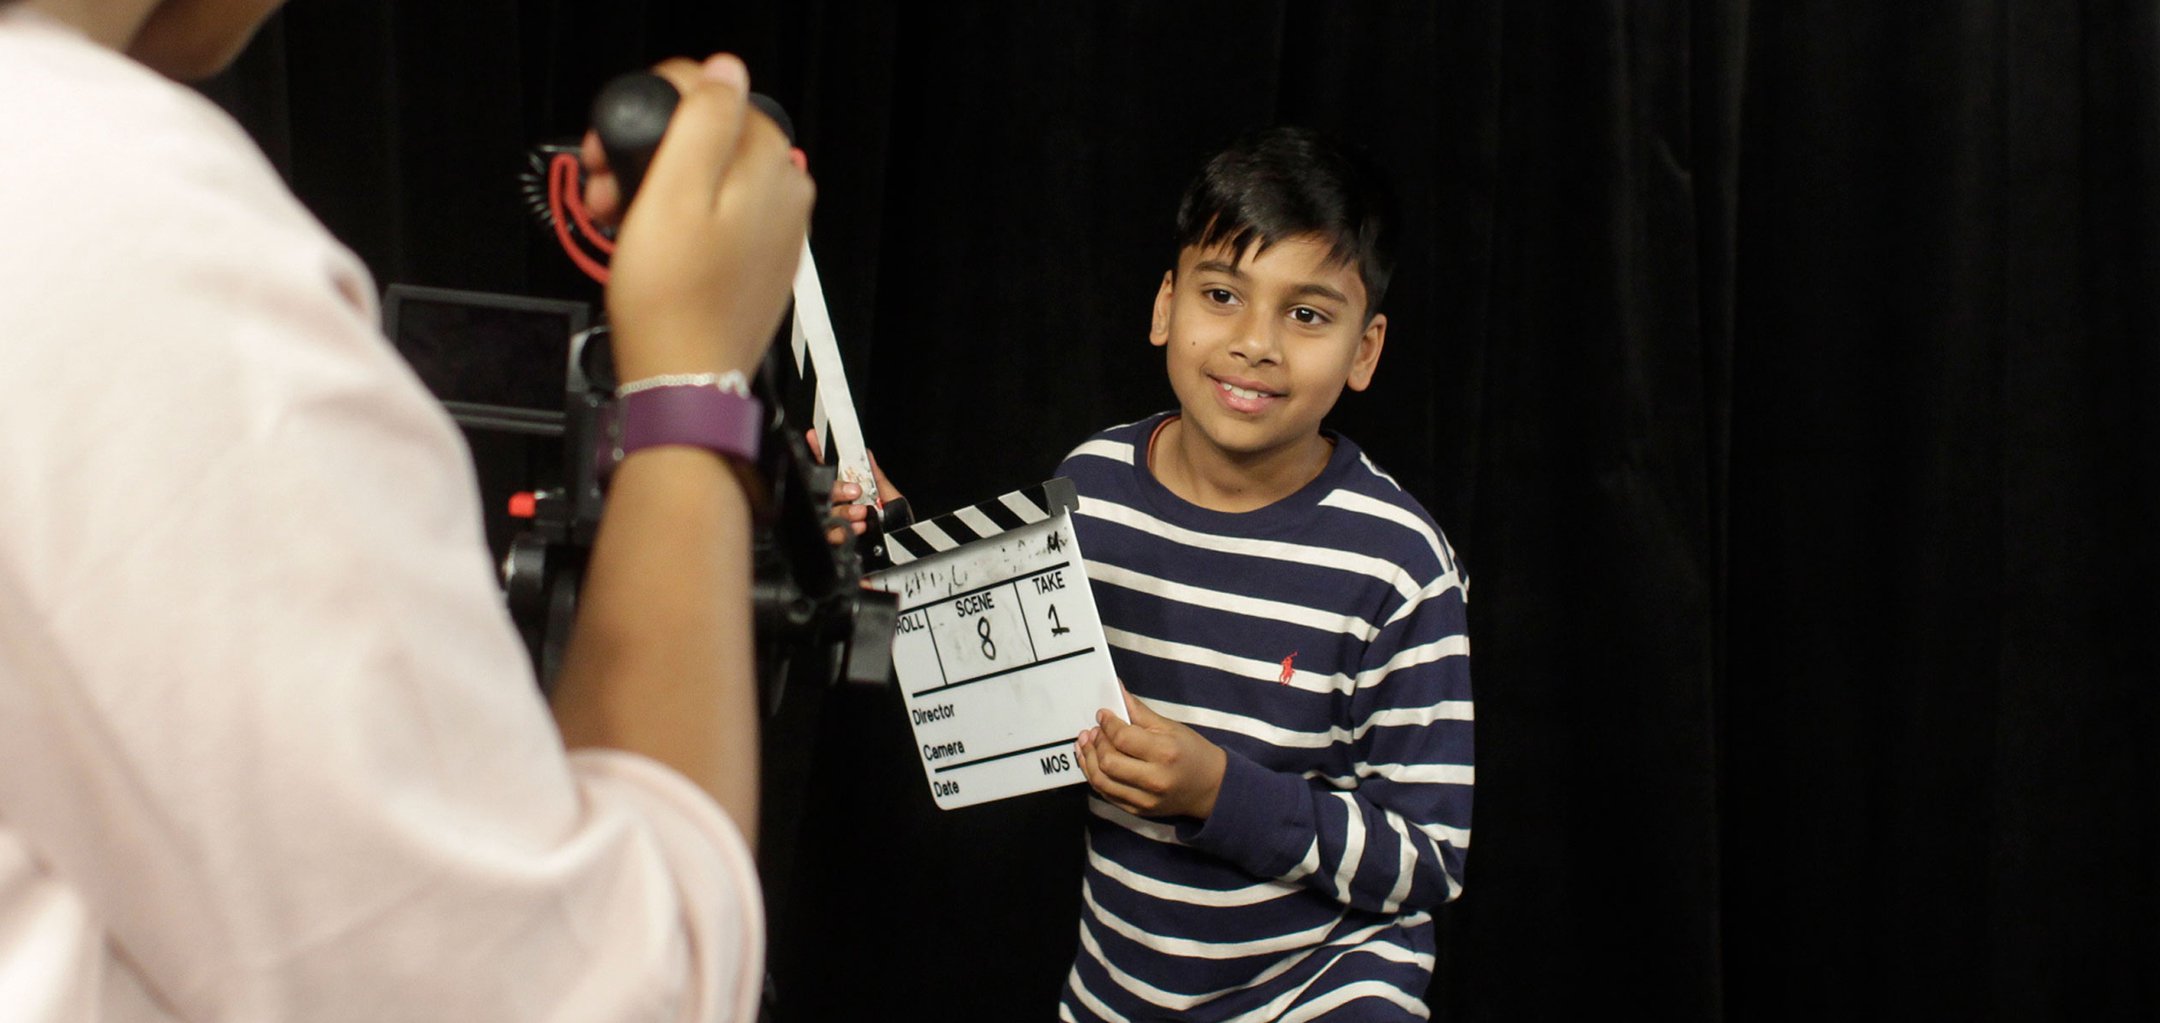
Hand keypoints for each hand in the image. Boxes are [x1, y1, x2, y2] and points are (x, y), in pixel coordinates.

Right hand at [590, 54, 811, 382]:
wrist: (683, 379)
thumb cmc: (672, 298)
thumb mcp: (674, 191)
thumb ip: (704, 119)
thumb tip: (724, 72)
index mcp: (771, 167)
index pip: (716, 95)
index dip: (656, 108)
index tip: (615, 140)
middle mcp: (784, 194)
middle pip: (708, 137)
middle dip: (648, 147)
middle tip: (606, 181)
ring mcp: (773, 230)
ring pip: (705, 176)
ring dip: (653, 182)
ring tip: (614, 212)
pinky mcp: (754, 260)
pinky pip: (712, 215)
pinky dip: (673, 215)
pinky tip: (642, 238)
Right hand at [808, 427, 902, 547]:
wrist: (907, 560)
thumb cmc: (900, 535)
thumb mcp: (894, 502)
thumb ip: (878, 479)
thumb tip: (867, 455)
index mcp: (852, 498)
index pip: (829, 473)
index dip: (820, 454)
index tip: (814, 437)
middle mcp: (839, 512)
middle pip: (822, 493)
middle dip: (836, 489)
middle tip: (855, 491)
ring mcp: (835, 530)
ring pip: (823, 516)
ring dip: (843, 513)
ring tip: (862, 515)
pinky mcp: (835, 549)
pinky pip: (828, 538)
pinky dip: (843, 532)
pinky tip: (857, 529)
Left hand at [1075, 693, 1226, 818]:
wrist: (1211, 788)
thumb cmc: (1193, 753)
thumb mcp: (1171, 727)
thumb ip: (1140, 712)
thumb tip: (1118, 691)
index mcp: (1165, 753)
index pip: (1123, 738)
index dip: (1108, 724)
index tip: (1102, 715)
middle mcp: (1154, 779)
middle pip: (1109, 762)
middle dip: (1096, 743)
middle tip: (1093, 730)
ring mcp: (1145, 799)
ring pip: (1102, 781)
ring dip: (1088, 760)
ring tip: (1085, 743)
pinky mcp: (1138, 811)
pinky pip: (1107, 794)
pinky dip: (1095, 776)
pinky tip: (1092, 761)